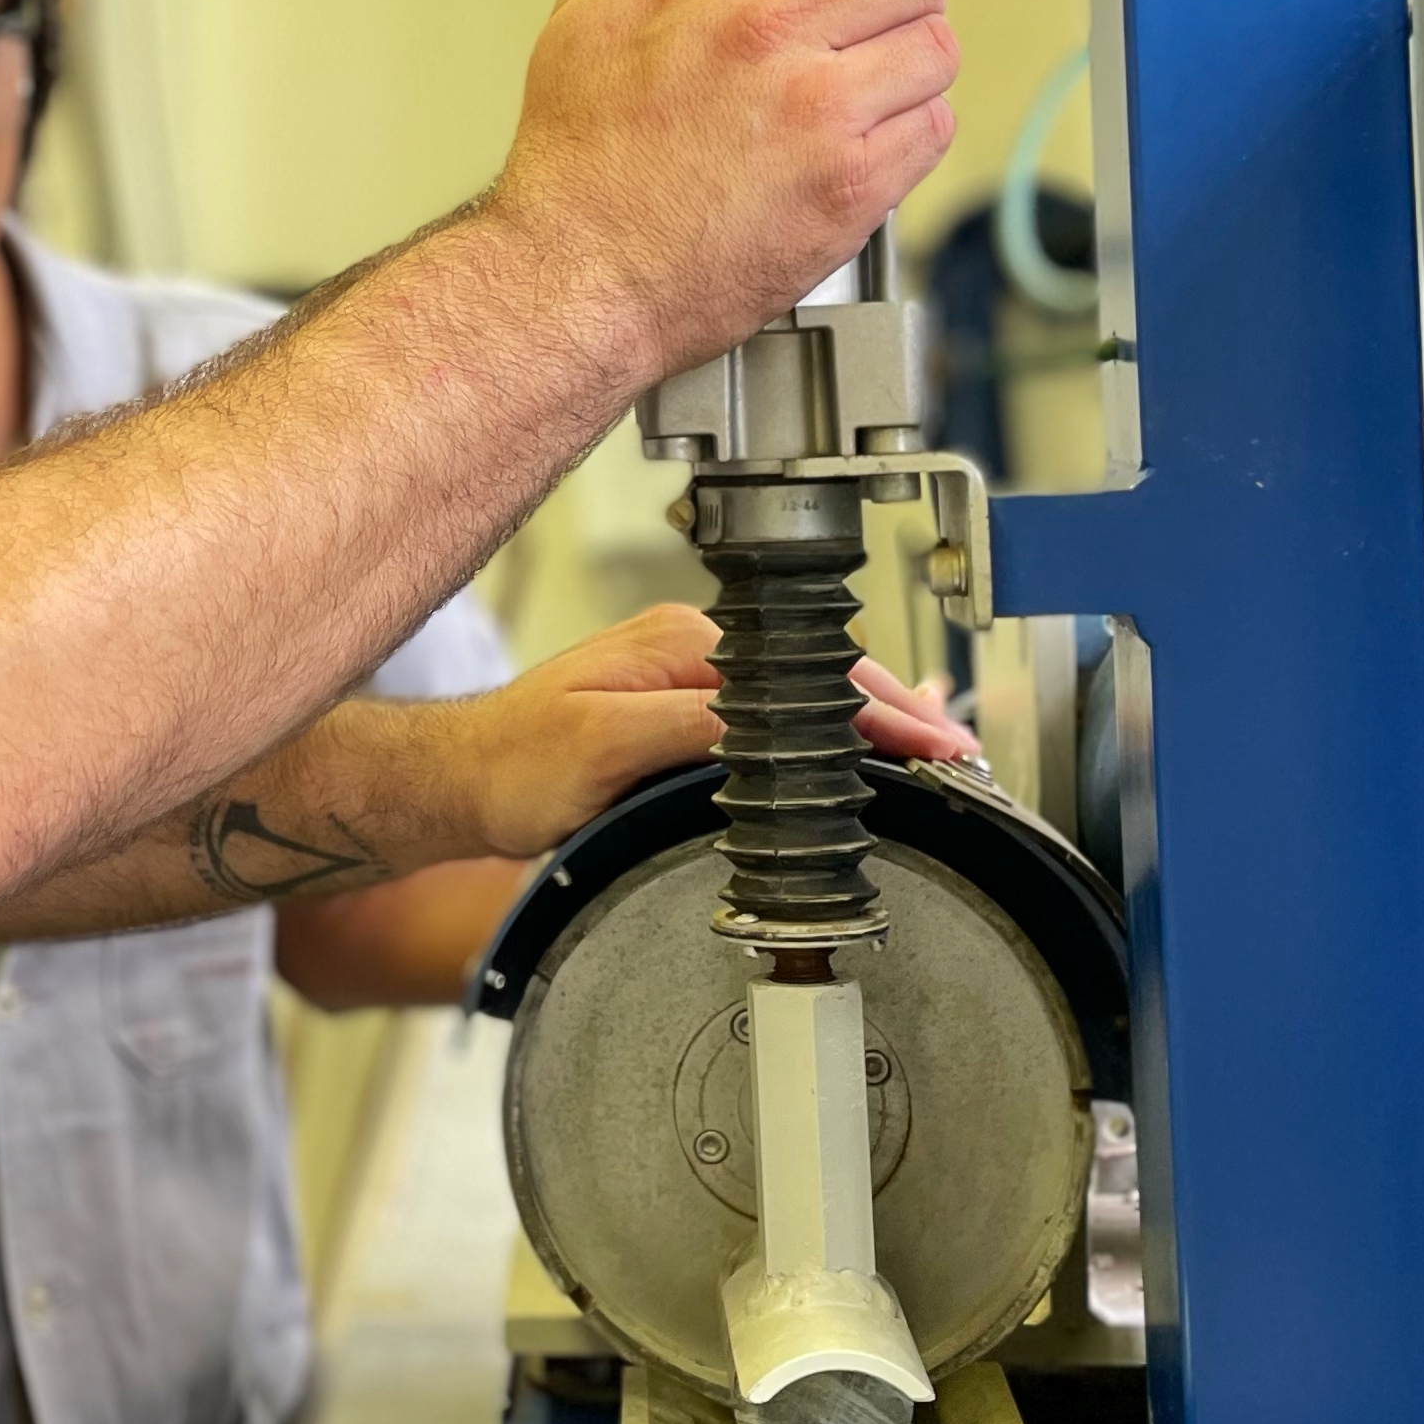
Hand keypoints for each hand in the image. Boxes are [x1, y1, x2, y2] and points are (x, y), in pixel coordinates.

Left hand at [452, 604, 982, 860]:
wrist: (465, 779)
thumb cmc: (517, 764)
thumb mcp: (606, 746)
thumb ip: (693, 728)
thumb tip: (770, 726)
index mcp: (690, 644)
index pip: (810, 676)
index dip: (879, 714)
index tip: (931, 745)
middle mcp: (699, 648)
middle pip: (823, 677)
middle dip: (898, 713)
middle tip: (957, 757)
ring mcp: (697, 675)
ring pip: (808, 694)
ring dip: (871, 722)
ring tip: (933, 755)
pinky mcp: (690, 707)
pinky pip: (782, 713)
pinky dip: (833, 731)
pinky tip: (864, 751)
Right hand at [477, 0, 958, 387]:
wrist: (578, 278)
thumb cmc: (579, 162)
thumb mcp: (583, 17)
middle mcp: (777, 40)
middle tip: (877, 15)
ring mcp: (821, 117)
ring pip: (937, 49)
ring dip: (914, 62)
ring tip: (870, 81)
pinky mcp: (850, 190)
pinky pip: (933, 130)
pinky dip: (912, 132)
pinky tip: (864, 139)